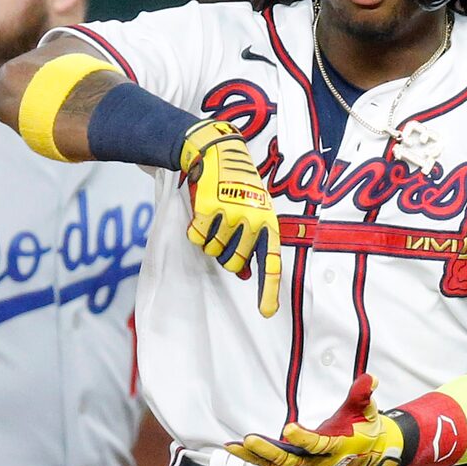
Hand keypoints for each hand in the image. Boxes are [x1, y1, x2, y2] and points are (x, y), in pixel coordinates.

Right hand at [179, 120, 280, 317]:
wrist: (218, 152)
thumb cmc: (238, 187)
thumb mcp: (252, 213)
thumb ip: (251, 244)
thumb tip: (245, 276)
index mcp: (267, 222)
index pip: (270, 263)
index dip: (268, 290)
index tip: (267, 312)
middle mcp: (252, 220)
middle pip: (234, 263)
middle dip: (226, 254)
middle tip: (224, 232)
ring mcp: (230, 215)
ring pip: (213, 252)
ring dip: (210, 240)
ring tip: (215, 217)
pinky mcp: (208, 209)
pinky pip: (197, 238)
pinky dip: (196, 231)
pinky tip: (202, 214)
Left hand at [228, 373, 411, 465]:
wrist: (366, 455)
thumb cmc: (363, 432)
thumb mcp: (366, 412)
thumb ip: (363, 395)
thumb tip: (369, 379)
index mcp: (336, 448)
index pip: (318, 445)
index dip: (304, 439)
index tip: (290, 429)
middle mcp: (318, 462)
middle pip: (290, 460)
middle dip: (269, 451)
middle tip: (250, 440)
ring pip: (276, 465)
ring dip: (254, 456)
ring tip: (234, 446)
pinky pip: (271, 464)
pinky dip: (253, 458)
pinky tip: (236, 448)